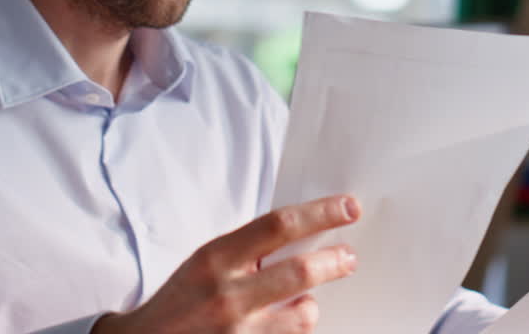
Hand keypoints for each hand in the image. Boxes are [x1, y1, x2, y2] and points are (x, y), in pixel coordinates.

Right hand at [93, 195, 361, 332]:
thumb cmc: (180, 303)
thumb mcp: (204, 263)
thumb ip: (246, 250)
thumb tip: (302, 233)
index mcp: (216, 258)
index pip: (278, 225)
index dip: (320, 213)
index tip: (347, 207)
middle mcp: (228, 295)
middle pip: (300, 271)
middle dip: (334, 261)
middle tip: (349, 257)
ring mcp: (239, 332)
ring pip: (303, 315)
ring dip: (311, 306)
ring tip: (303, 302)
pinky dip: (293, 330)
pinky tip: (280, 325)